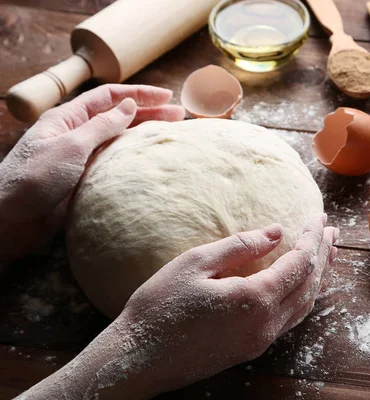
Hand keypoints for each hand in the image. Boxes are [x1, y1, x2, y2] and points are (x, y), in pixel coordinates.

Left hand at [0, 84, 184, 260]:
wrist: (10, 219)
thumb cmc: (33, 178)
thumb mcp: (70, 146)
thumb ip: (101, 126)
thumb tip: (128, 106)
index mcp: (69, 118)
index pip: (109, 97)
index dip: (139, 94)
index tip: (167, 97)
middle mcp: (77, 134)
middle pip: (118, 116)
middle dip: (149, 113)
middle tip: (180, 116)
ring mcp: (82, 157)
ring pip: (119, 139)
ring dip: (144, 135)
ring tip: (171, 135)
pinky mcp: (85, 179)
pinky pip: (115, 162)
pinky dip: (134, 158)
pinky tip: (150, 161)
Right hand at [17, 214, 338, 399]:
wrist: (136, 360)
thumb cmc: (159, 307)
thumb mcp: (195, 263)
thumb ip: (240, 246)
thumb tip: (275, 232)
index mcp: (255, 299)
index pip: (299, 263)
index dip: (312, 238)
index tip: (319, 218)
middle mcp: (266, 323)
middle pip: (309, 284)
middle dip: (322, 255)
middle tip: (331, 232)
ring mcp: (261, 340)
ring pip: (303, 305)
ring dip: (317, 277)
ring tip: (325, 255)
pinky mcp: (251, 349)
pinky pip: (290, 319)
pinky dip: (302, 297)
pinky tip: (300, 286)